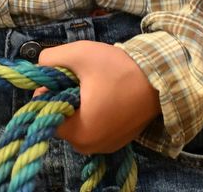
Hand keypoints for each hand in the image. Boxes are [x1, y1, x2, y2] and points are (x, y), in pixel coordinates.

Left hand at [33, 40, 160, 154]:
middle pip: (62, 120)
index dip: (50, 93)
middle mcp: (91, 147)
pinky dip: (95, 112)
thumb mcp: (79, 54)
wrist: (162, 77)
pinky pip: (95, 127)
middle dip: (65, 98)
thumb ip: (49, 59)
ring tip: (96, 85)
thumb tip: (39, 67)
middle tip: (81, 79)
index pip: (47, 115)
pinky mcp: (119, 141)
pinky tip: (107, 95)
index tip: (64, 77)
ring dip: (80, 105)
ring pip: (79, 124)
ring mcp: (107, 146)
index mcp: (79, 133)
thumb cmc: (119, 68)